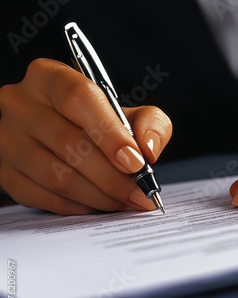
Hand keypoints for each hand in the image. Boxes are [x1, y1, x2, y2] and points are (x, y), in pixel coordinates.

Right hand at [0, 58, 171, 214]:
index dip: (110, 134)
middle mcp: (20, 103)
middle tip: (139, 194)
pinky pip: (44, 197)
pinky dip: (79, 206)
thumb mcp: (132, 113)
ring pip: (56, 175)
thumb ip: (151, 123)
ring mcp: (7, 139)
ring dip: (99, 196)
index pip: (79, 99)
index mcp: (50, 77)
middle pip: (68, 143)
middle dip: (112, 176)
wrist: (71, 137)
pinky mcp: (4, 172)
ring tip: (125, 202)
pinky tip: (100, 205)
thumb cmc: (102, 123)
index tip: (137, 163)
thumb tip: (148, 150)